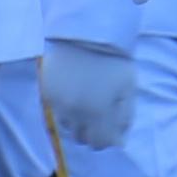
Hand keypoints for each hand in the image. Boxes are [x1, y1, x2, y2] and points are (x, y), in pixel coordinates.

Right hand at [39, 37, 140, 152]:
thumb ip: (126, 117)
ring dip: (78, 120)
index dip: (108, 139)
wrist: (85, 32)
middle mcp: (75, 113)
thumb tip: (120, 142)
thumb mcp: (129, 87)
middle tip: (100, 114)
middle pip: (82, 139)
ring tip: (87, 100)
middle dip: (93, 131)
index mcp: (98, 113)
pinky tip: (75, 91)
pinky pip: (57, 110)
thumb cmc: (113, 59)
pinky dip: (66, 107)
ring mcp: (59, 103)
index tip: (112, 127)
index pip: (100, 144)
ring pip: (68, 125)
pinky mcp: (47, 93)